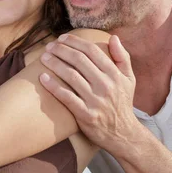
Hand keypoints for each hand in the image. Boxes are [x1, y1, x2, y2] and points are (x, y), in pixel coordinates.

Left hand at [39, 34, 138, 155]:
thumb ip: (122, 57)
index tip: (62, 38)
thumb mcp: (129, 79)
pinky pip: (66, 96)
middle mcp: (106, 85)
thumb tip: (113, 37)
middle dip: (62, 50)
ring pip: (71, 76)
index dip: (75, 42)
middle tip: (49, 46)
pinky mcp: (86, 114)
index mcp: (115, 74)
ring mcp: (96, 100)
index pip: (92, 51)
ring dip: (55, 64)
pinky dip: (53, 86)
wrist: (123, 134)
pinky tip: (42, 77)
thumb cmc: (122, 103)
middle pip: (79, 60)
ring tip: (44, 57)